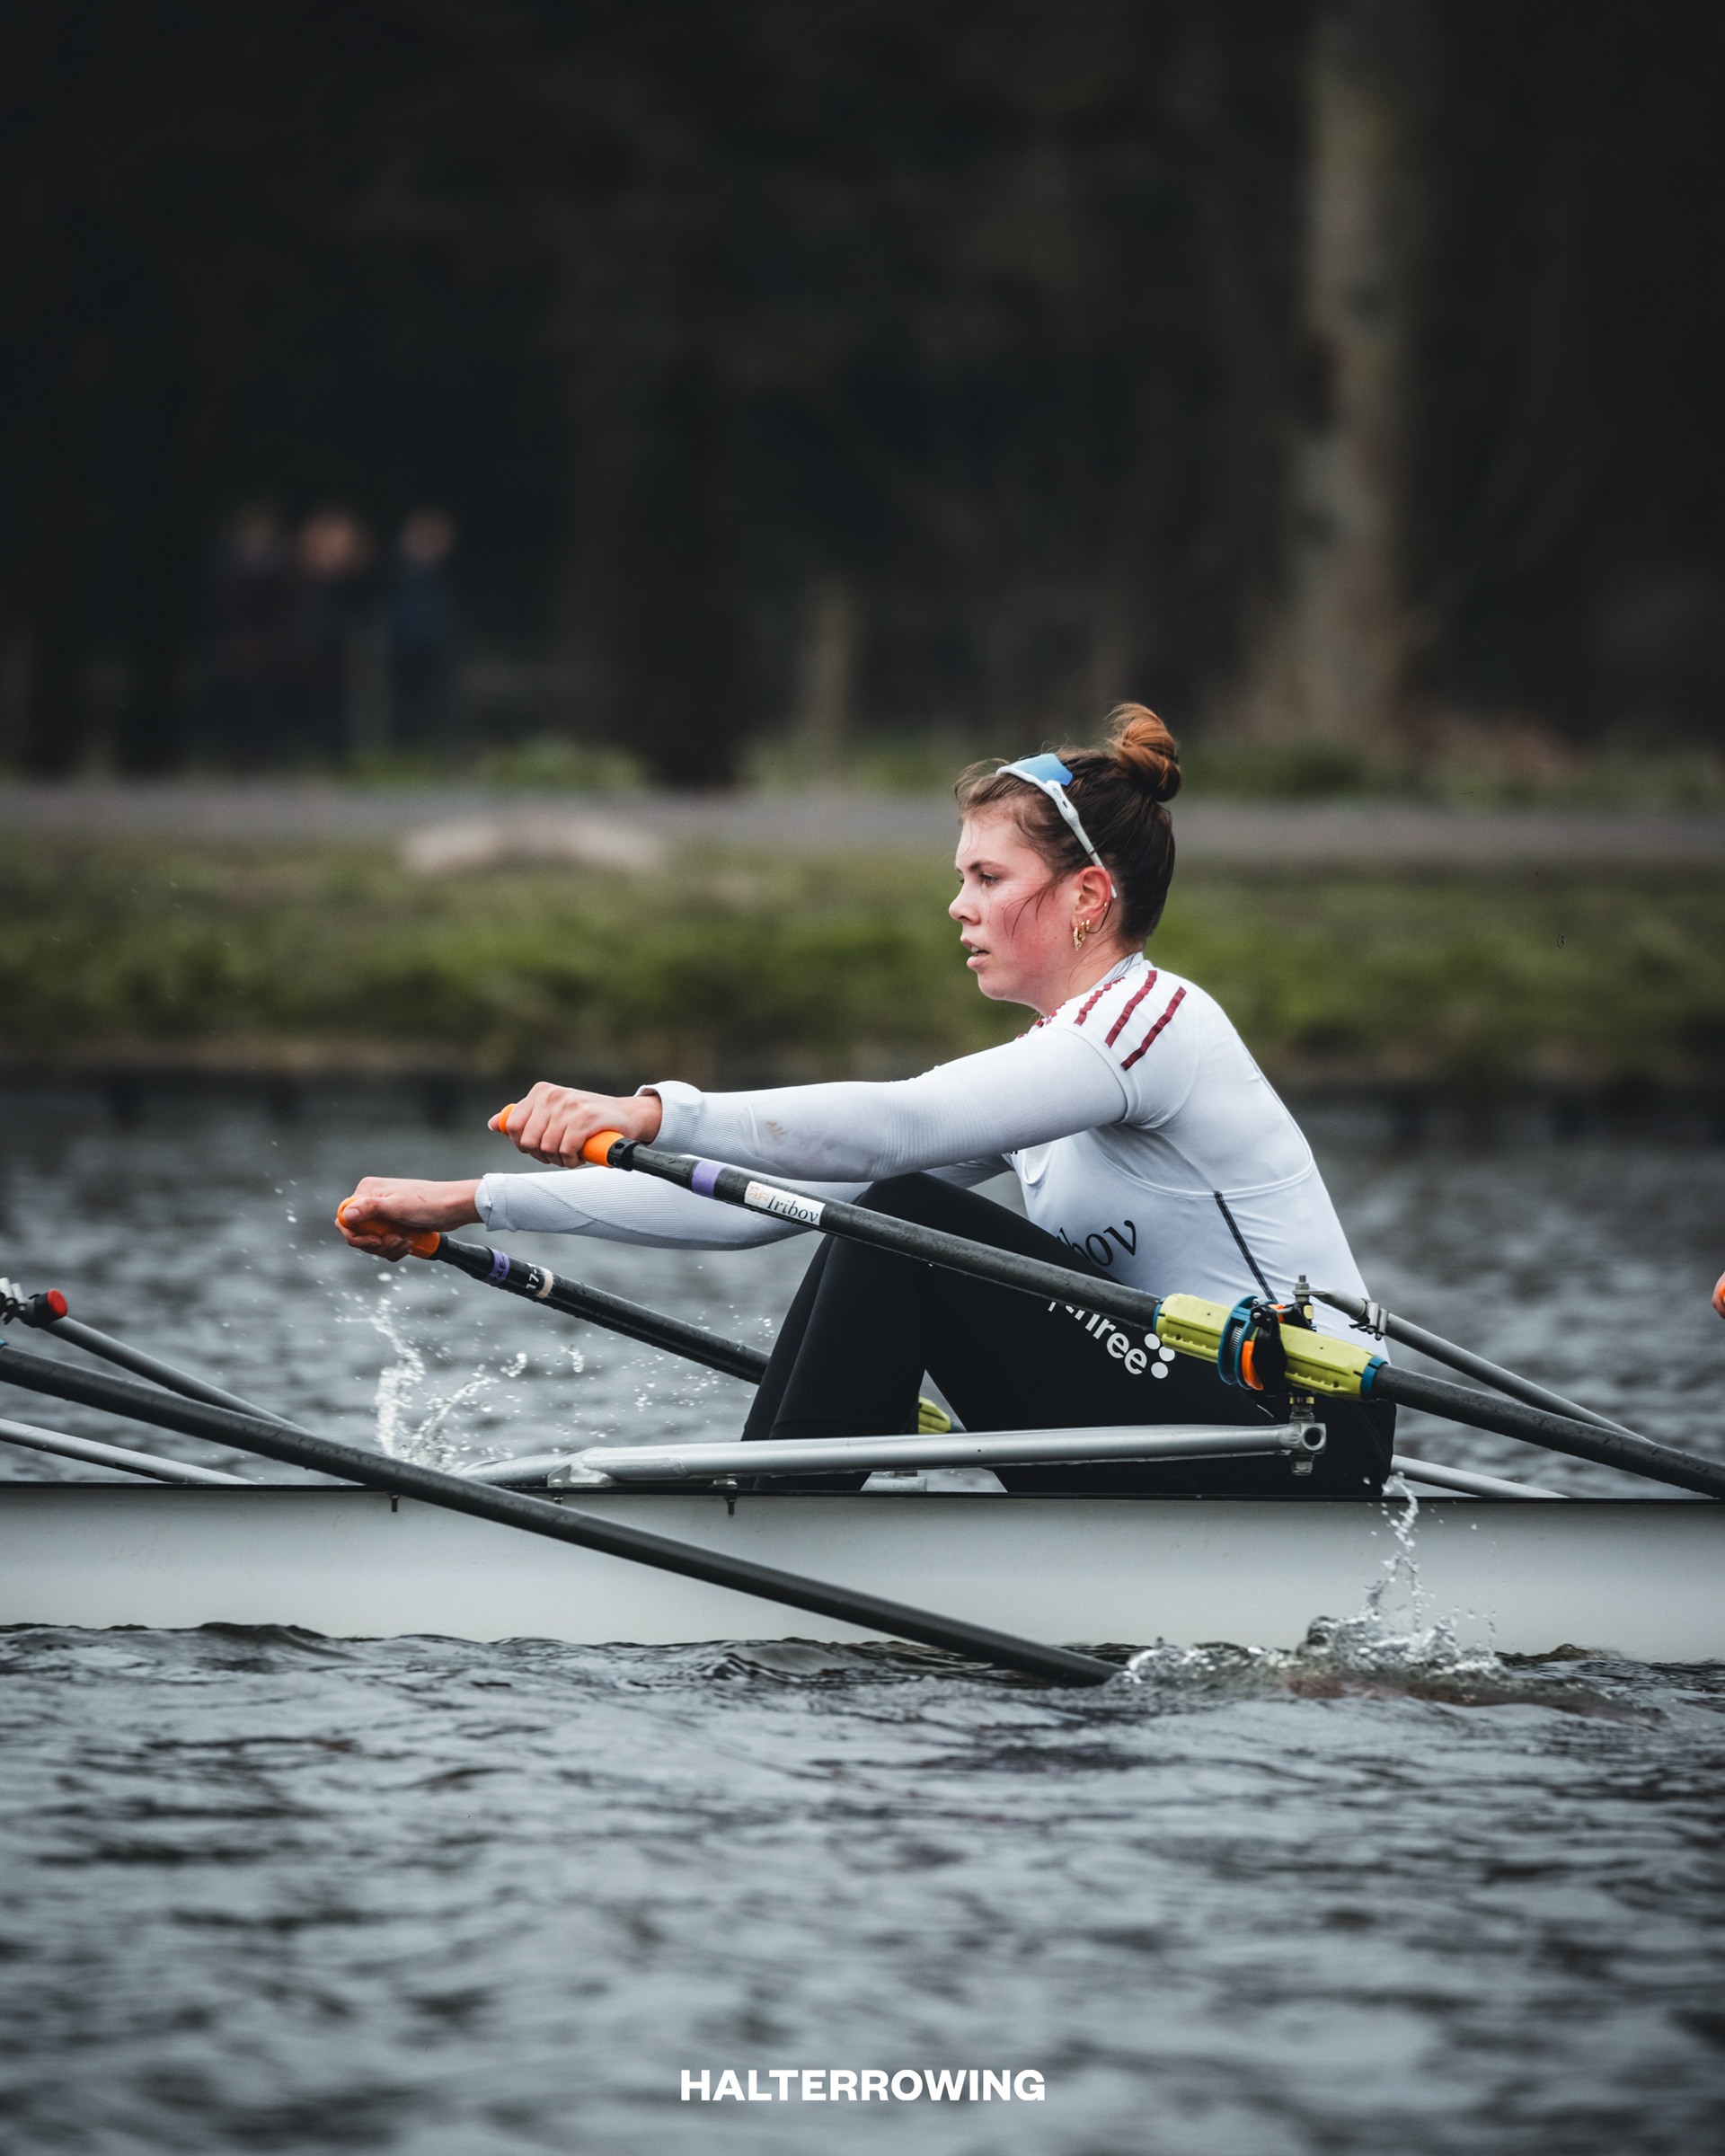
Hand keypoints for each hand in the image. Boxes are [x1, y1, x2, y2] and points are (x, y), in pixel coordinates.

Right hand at [335, 1177, 481, 1260]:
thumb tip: (346, 1214)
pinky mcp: (392, 1225)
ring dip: (388, 1248)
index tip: (376, 1241)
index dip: (356, 1235)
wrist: (453, 1208)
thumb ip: (370, 1208)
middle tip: (397, 1241)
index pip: (345, 1219)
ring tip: (406, 1242)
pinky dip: (394, 1249)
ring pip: (371, 1242)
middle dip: (376, 1244)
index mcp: (367, 1191)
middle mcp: (371, 1201)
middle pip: (357, 1234)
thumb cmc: (428, 1203)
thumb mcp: (397, 1206)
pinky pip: (384, 1244)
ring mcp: (382, 1214)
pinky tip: (409, 1244)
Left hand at [489, 1083, 662, 1165]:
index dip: (523, 1145)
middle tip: (557, 1154)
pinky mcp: (585, 1119)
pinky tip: (579, 1156)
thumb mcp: (552, 1112)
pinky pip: (566, 1150)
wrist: (627, 1115)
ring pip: (547, 1148)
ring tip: (571, 1154)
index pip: (513, 1126)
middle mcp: (553, 1095)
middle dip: (541, 1155)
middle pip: (528, 1141)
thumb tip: (493, 1124)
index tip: (538, 1148)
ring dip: (559, 1159)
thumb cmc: (587, 1118)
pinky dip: (571, 1160)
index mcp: (541, 1091)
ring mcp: (569, 1106)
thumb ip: (525, 1117)